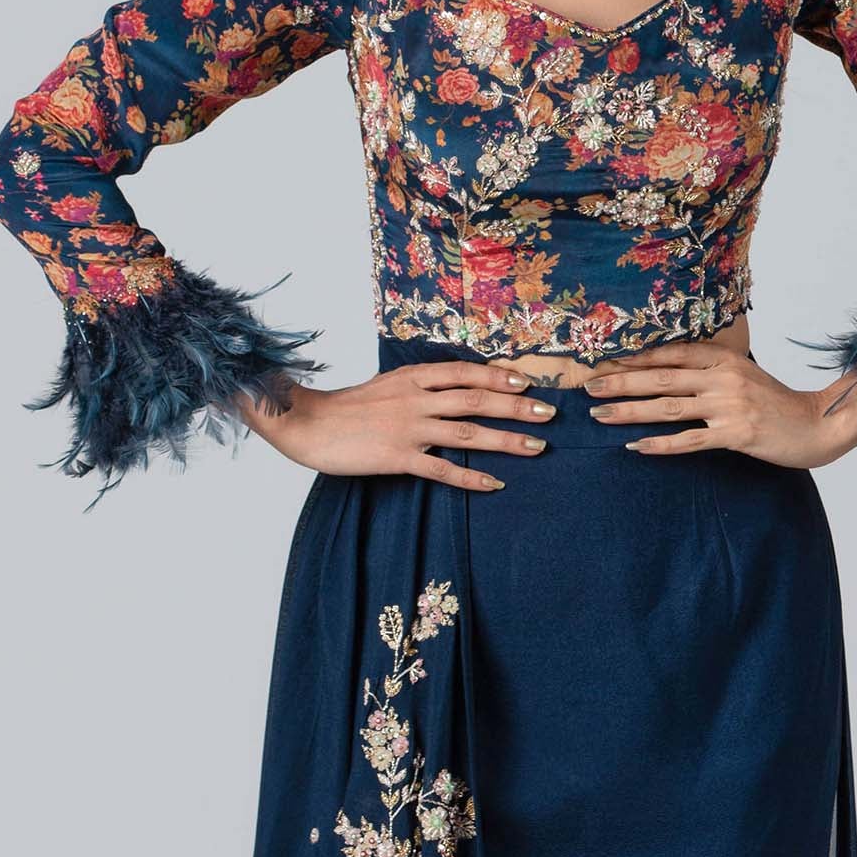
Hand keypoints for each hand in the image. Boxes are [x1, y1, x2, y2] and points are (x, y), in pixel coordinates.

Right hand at [234, 359, 559, 490]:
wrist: (307, 424)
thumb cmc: (348, 407)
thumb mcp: (388, 384)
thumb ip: (420, 385)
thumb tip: (454, 386)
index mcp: (413, 377)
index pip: (466, 372)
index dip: (499, 376)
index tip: (527, 383)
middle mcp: (416, 399)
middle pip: (476, 399)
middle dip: (516, 407)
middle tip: (549, 413)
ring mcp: (408, 428)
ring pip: (467, 432)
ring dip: (505, 440)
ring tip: (536, 447)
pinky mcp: (397, 457)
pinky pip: (442, 469)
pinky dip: (471, 477)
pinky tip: (495, 483)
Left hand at [581, 340, 856, 471]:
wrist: (819, 425)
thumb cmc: (777, 403)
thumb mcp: (745, 375)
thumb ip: (712, 371)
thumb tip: (670, 372)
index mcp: (725, 358)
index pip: (672, 353)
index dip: (637, 357)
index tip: (605, 361)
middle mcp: (724, 378)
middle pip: (661, 378)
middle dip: (621, 382)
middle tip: (588, 387)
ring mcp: (730, 406)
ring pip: (668, 408)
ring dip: (630, 411)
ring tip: (600, 414)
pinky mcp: (736, 434)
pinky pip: (689, 441)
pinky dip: (660, 444)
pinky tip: (635, 446)